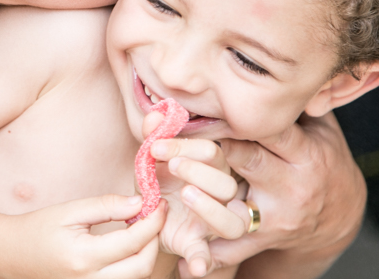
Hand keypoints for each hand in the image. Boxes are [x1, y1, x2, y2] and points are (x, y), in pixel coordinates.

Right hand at [0, 195, 166, 278]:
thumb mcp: (70, 210)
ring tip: (141, 229)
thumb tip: (140, 204)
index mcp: (84, 257)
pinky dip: (133, 267)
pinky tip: (128, 248)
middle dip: (155, 240)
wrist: (12, 254)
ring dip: (146, 254)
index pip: (133, 241)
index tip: (159, 204)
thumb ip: (106, 206)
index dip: (152, 222)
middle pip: (143, 267)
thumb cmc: (38, 229)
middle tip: (154, 217)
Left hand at [146, 113, 245, 277]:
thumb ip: (154, 136)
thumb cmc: (158, 178)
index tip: (157, 145)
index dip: (187, 147)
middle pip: (226, 184)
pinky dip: (202, 261)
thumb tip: (155, 115)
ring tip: (186, 195)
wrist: (147, 213)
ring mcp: (212, 222)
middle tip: (172, 167)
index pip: (212, 152)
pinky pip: (208, 257)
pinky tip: (193, 267)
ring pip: (231, 221)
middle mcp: (219, 194)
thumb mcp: (152, 157)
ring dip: (210, 208)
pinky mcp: (198, 244)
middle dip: (200, 172)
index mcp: (211, 167)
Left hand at [186, 112, 365, 278]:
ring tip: (184, 193)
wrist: (340, 213)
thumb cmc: (321, 157)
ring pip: (239, 211)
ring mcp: (278, 216)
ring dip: (208, 206)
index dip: (233, 118)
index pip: (268, 131)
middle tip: (168, 142)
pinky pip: (235, 250)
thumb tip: (281, 73)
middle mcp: (291, 185)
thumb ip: (298, 105)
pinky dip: (210, 257)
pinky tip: (186, 262)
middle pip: (246, 162)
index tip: (199, 108)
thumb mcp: (320, 129)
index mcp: (305, 153)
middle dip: (206, 152)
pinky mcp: (266, 239)